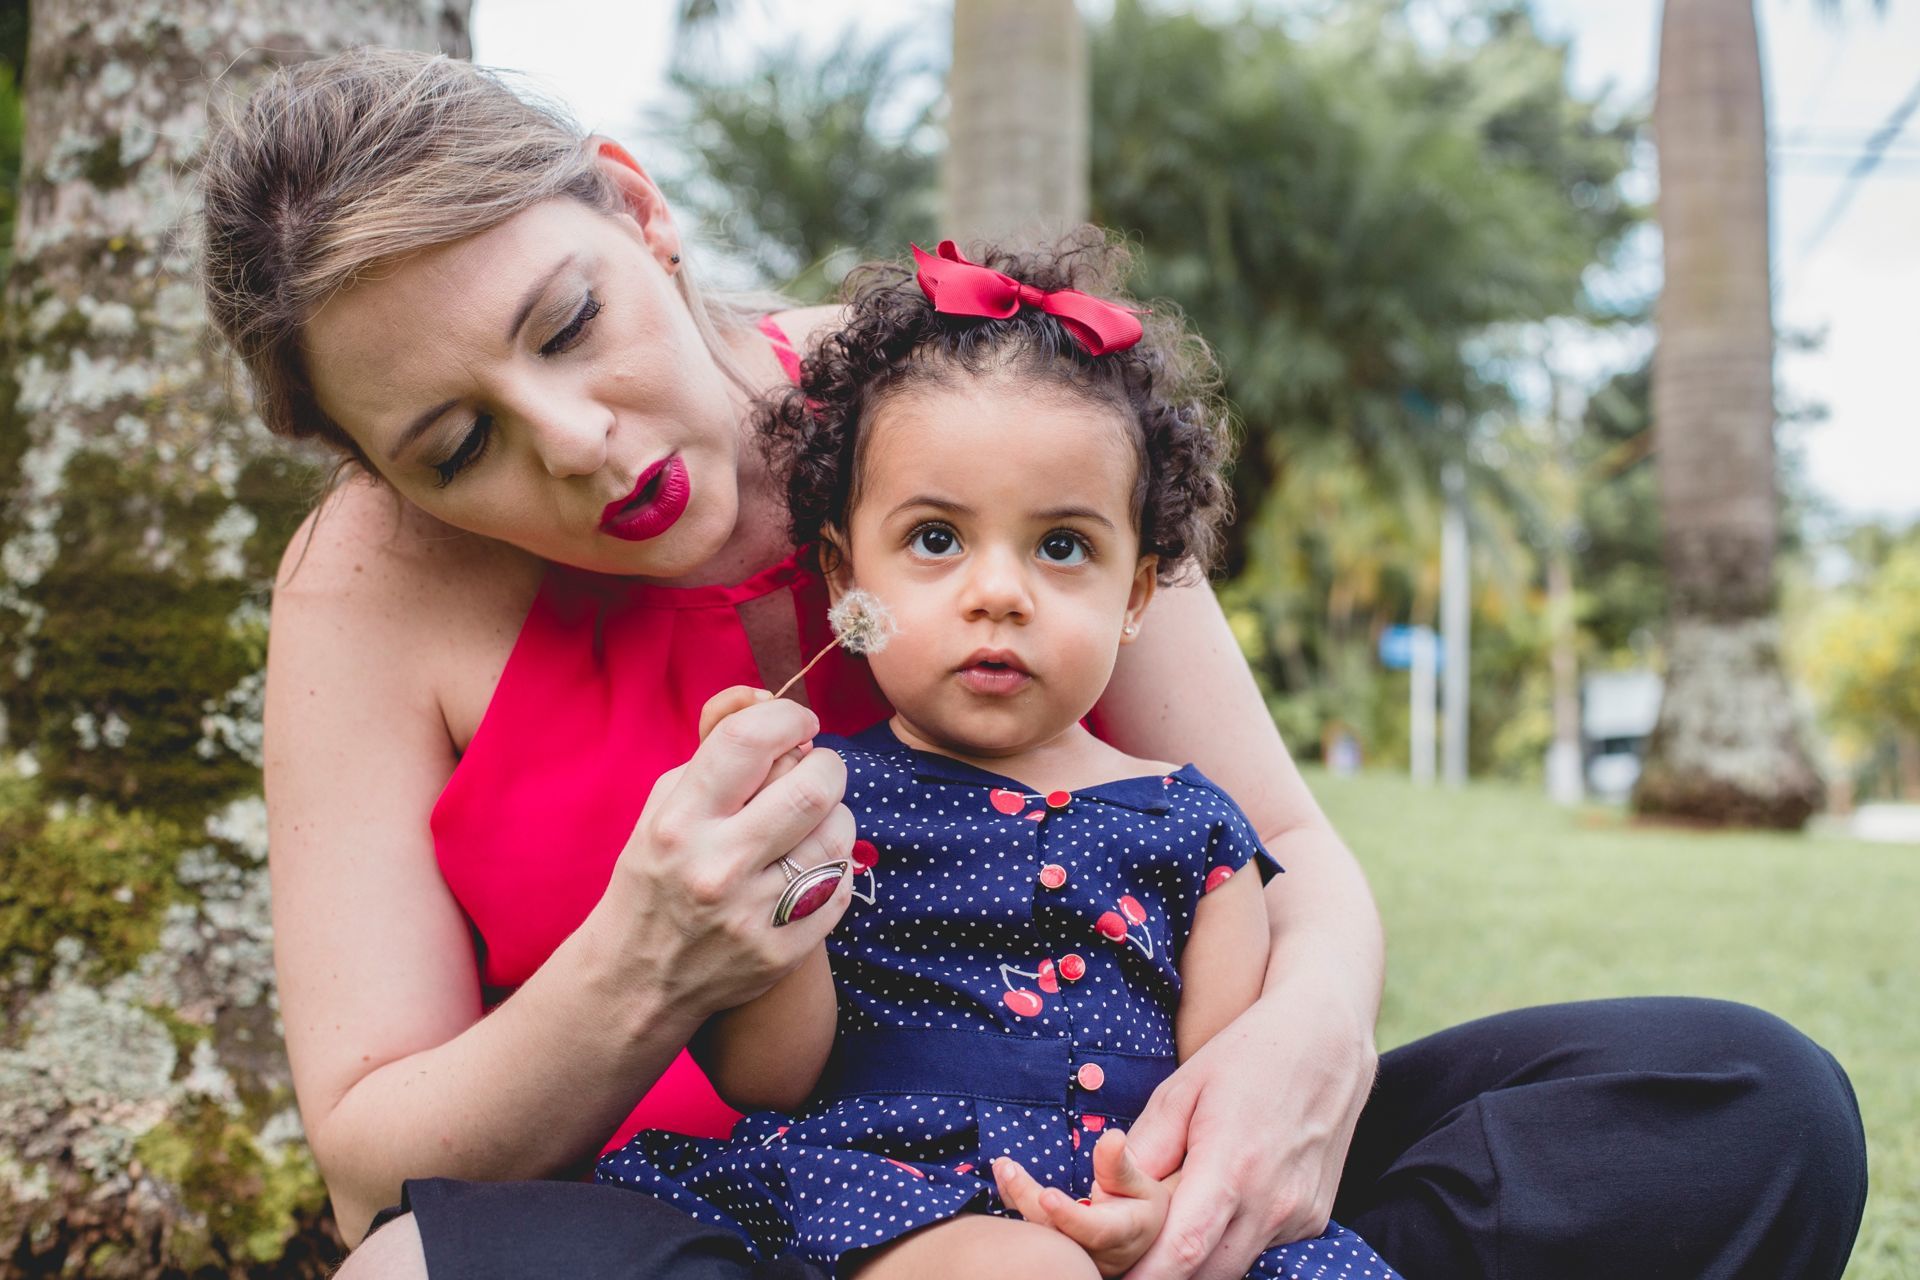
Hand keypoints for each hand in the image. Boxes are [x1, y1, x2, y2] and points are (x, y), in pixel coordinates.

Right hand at [594, 685, 854, 1019]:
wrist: (638, 978)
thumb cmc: (658, 873)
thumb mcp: (665, 804)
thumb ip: (714, 745)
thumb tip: (761, 694)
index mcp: (679, 821)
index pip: (749, 740)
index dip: (787, 716)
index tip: (798, 723)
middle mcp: (716, 866)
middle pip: (813, 785)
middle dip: (826, 764)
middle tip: (814, 768)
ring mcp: (753, 914)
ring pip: (839, 834)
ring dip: (835, 814)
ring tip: (810, 820)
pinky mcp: (783, 952)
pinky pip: (842, 886)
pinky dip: (832, 867)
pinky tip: (805, 868)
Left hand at [993, 1130, 1172, 1277]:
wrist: (1136, 1233)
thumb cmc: (1139, 1203)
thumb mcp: (1139, 1182)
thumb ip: (1118, 1164)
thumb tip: (1113, 1137)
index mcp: (1121, 1234)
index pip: (1093, 1230)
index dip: (1068, 1215)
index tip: (1046, 1195)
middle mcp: (1093, 1253)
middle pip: (1056, 1232)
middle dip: (1028, 1199)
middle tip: (1007, 1166)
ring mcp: (1073, 1258)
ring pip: (1039, 1234)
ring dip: (1015, 1199)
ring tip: (1002, 1167)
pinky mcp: (1056, 1252)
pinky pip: (1033, 1231)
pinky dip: (1015, 1205)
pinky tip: (1003, 1181)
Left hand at [1122, 969, 1376, 1279]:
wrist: (1327, 1040)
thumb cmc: (1246, 1056)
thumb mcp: (1181, 1089)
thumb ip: (1145, 1150)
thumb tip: (1104, 1199)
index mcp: (1232, 1166)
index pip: (1182, 1252)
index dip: (1143, 1276)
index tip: (1114, 1278)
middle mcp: (1272, 1202)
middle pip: (1207, 1275)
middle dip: (1165, 1271)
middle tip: (1133, 1250)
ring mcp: (1298, 1215)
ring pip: (1235, 1266)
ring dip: (1199, 1258)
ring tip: (1176, 1215)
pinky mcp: (1314, 1218)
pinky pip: (1261, 1247)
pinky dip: (1232, 1239)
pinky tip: (1222, 1200)